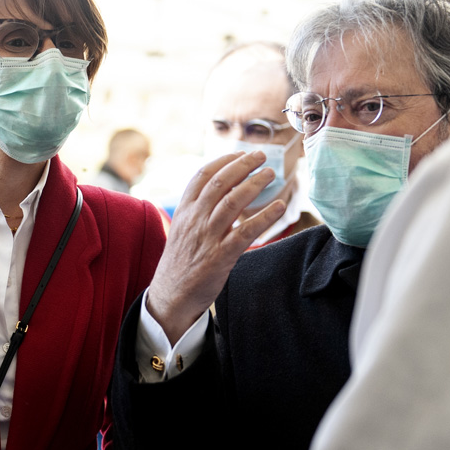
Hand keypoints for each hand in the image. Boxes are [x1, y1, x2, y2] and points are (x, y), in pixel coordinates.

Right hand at [147, 151, 286, 341]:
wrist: (170, 296)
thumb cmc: (180, 262)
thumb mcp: (182, 230)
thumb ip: (198, 210)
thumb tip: (221, 191)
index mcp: (184, 212)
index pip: (202, 176)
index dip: (223, 161)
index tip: (240, 153)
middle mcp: (194, 220)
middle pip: (220, 183)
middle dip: (242, 165)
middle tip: (261, 156)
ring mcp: (207, 238)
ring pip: (232, 202)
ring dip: (254, 184)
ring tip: (271, 174)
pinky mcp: (220, 257)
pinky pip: (245, 232)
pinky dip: (264, 217)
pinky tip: (279, 207)